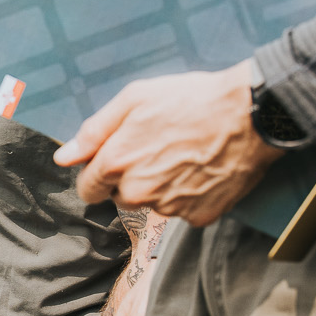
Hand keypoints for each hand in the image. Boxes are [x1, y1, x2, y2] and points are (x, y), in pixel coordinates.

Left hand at [53, 60, 282, 223]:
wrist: (250, 115)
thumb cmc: (191, 99)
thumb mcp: (134, 99)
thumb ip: (94, 131)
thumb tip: (64, 157)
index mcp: (116, 165)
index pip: (88, 189)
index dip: (99, 173)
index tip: (116, 158)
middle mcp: (139, 193)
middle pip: (120, 197)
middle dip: (130, 178)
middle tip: (157, 149)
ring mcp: (170, 208)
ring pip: (152, 204)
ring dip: (160, 187)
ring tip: (183, 155)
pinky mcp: (199, 216)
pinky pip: (183, 210)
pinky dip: (189, 195)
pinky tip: (202, 169)